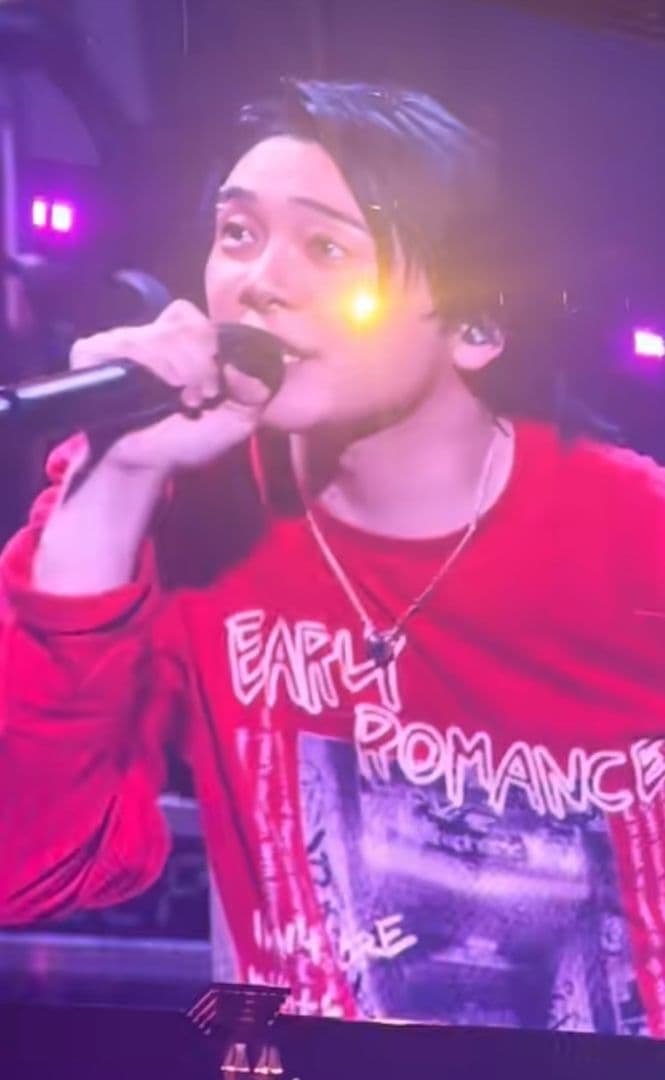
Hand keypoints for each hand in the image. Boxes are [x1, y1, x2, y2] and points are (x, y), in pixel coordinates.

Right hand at [69, 300, 271, 475]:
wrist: (146, 465)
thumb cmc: (187, 440)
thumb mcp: (237, 420)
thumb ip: (256, 391)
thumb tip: (239, 364)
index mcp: (183, 341)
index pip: (196, 319)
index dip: (210, 348)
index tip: (214, 387)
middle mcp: (151, 334)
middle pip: (183, 323)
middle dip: (199, 363)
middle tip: (198, 398)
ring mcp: (120, 340)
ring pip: (158, 332)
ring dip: (177, 368)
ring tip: (180, 400)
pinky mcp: (92, 352)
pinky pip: (122, 341)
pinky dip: (146, 361)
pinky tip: (152, 387)